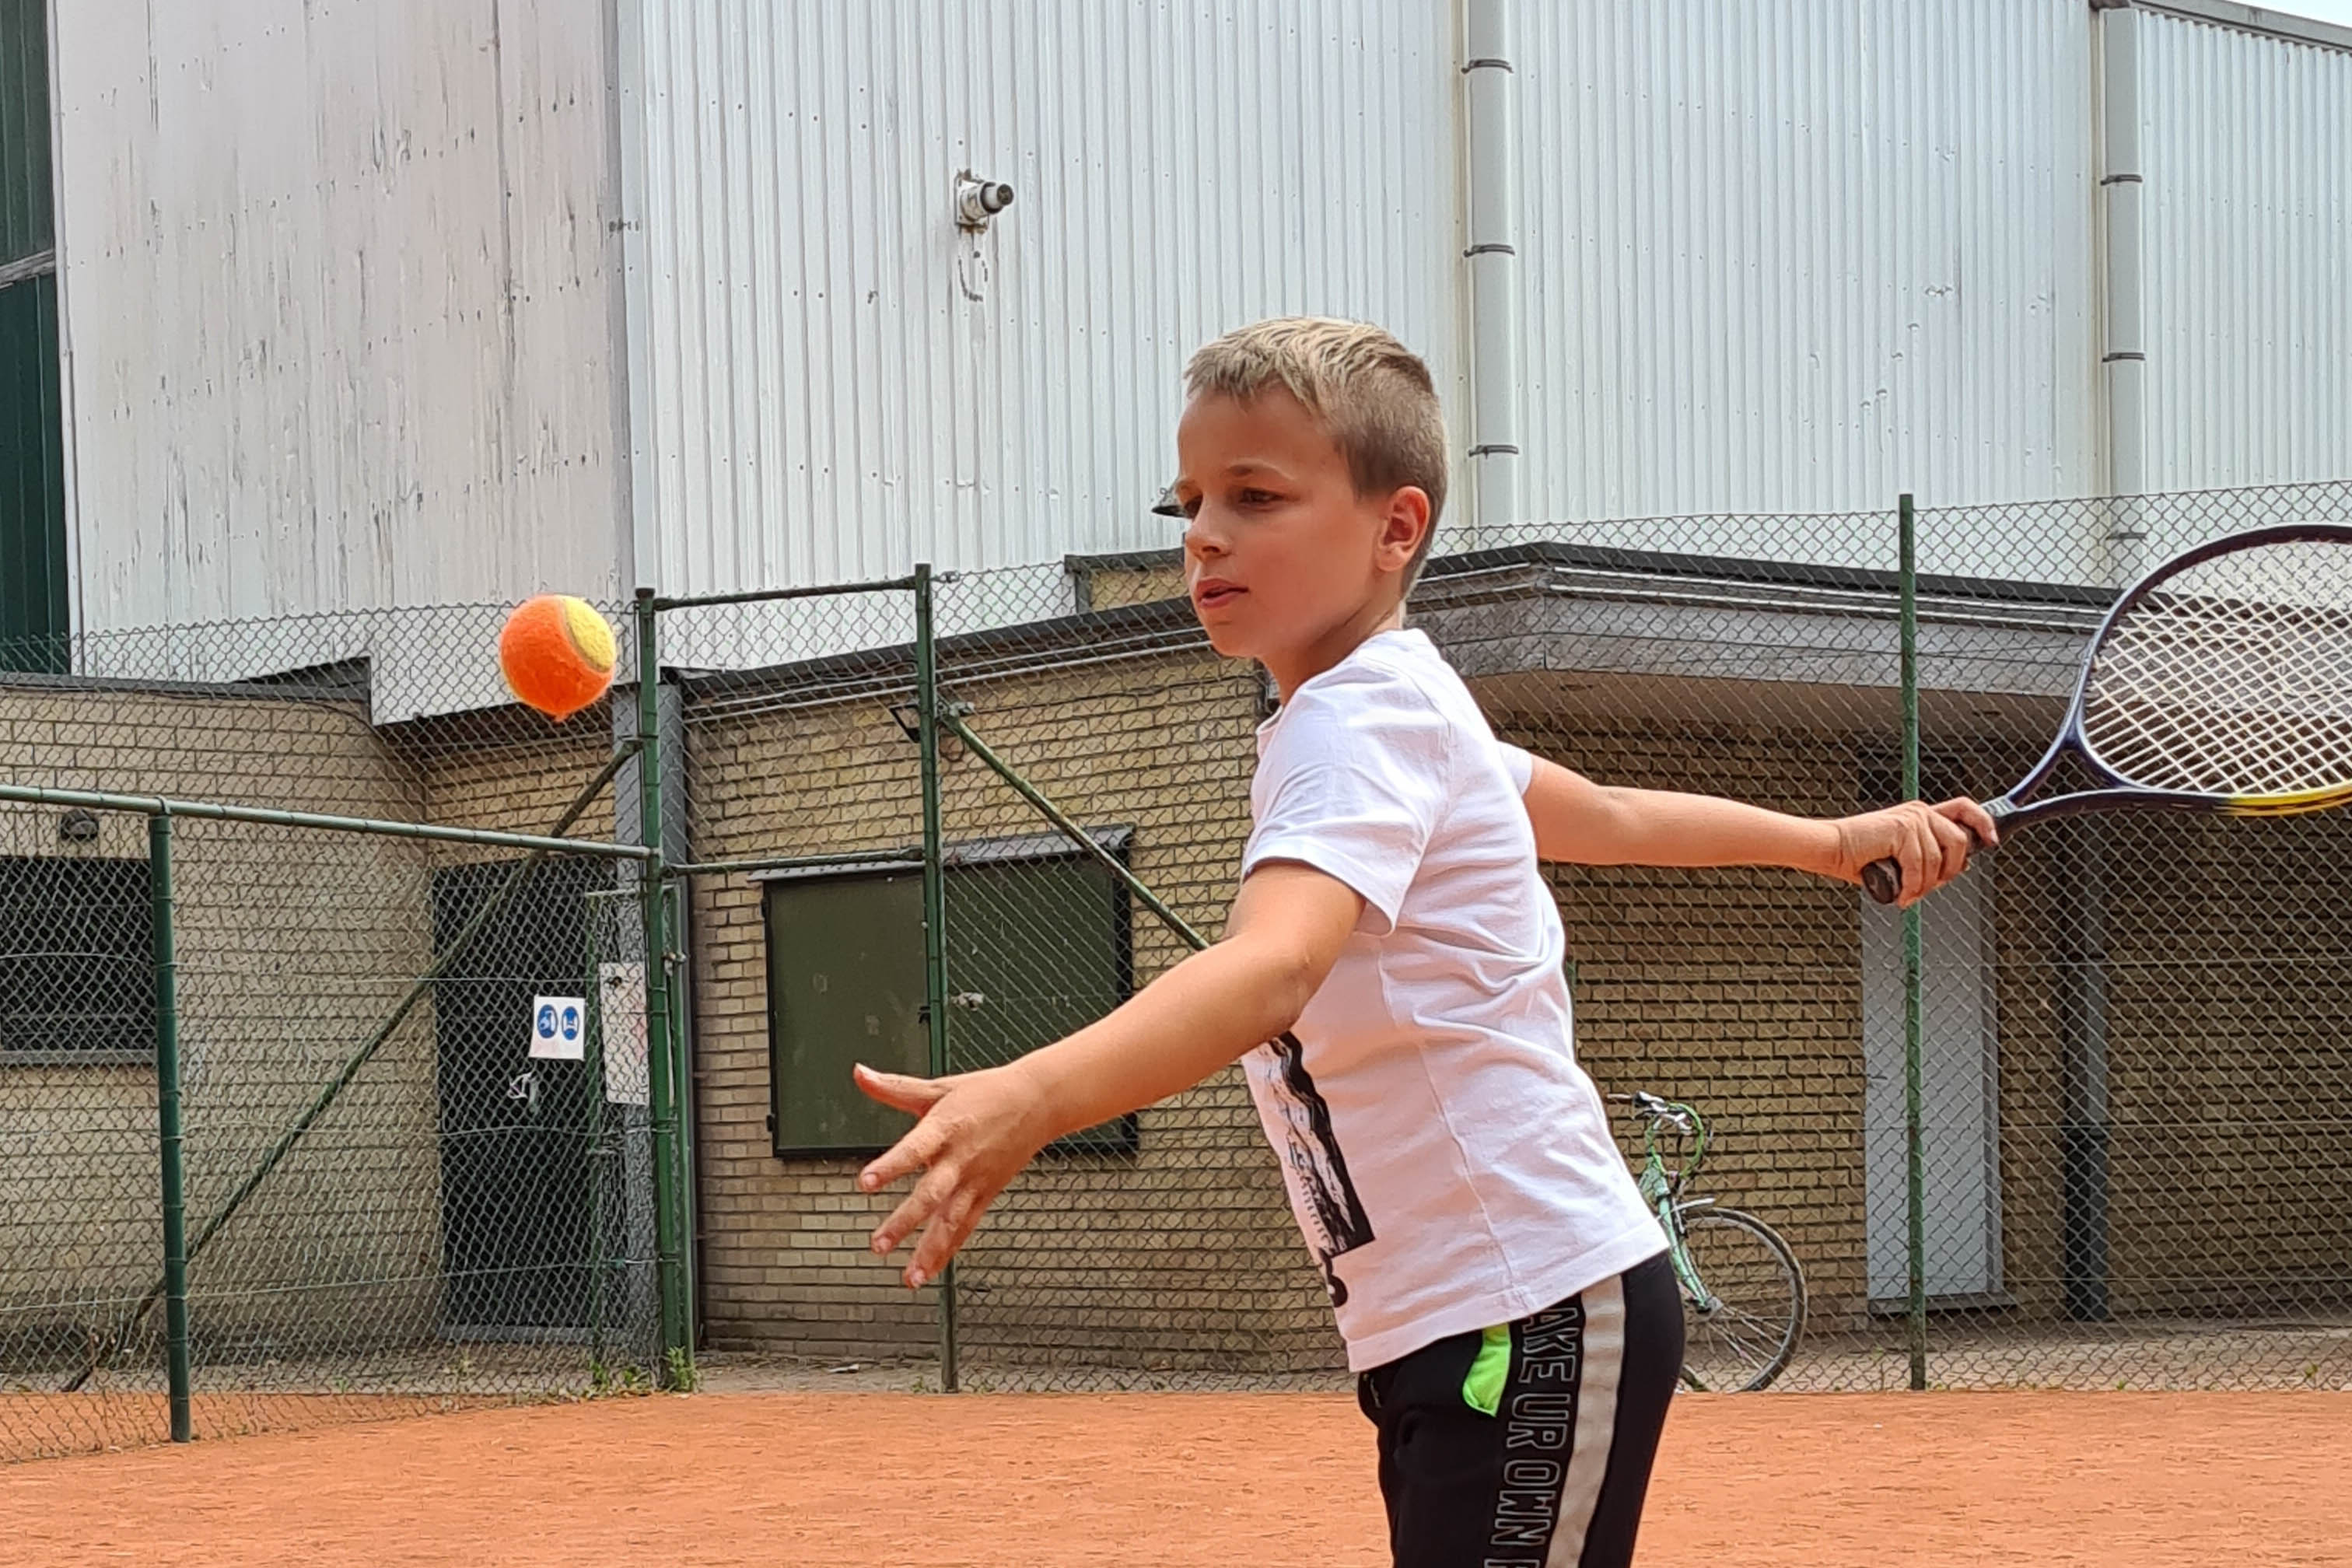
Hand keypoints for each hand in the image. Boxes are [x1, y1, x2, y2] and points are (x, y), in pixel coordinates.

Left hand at [852, 1061, 1055, 1288]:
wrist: (1038, 1102)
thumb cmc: (988, 1093)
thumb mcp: (938, 1087)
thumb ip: (895, 1087)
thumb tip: (861, 1074)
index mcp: (945, 1127)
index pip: (914, 1149)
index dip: (890, 1166)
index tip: (866, 1182)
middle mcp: (960, 1159)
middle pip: (931, 1194)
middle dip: (905, 1221)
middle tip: (879, 1244)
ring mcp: (975, 1181)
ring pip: (951, 1221)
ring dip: (929, 1250)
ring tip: (909, 1276)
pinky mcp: (986, 1194)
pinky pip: (966, 1227)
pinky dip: (947, 1251)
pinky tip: (929, 1271)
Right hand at [1828, 798, 1998, 905]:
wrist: (1830, 848)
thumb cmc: (1858, 856)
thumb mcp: (1901, 858)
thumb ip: (1925, 861)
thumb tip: (1949, 874)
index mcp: (1921, 815)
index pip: (1964, 808)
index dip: (1983, 823)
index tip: (1992, 841)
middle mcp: (1919, 813)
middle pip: (1960, 841)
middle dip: (1949, 871)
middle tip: (1928, 887)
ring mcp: (1912, 819)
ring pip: (1939, 859)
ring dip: (1925, 885)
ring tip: (1908, 894)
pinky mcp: (1902, 829)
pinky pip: (1921, 865)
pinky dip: (1912, 885)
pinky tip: (1901, 894)